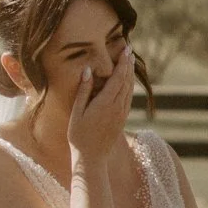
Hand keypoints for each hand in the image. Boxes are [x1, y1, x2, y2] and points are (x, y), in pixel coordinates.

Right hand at [66, 46, 134, 162]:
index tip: (126, 49)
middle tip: (130, 50)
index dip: (122, 62)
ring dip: (130, 74)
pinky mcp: (122, 119)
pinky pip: (129, 98)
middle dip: (128, 64)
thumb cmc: (79, 136)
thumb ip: (84, 90)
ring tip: (130, 62)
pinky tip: (128, 82)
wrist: (91, 158)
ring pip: (129, 90)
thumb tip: (89, 70)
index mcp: (106, 103)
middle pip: (126, 81)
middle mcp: (117, 107)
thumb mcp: (77, 112)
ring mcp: (122, 114)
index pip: (118, 77)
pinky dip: (130, 86)